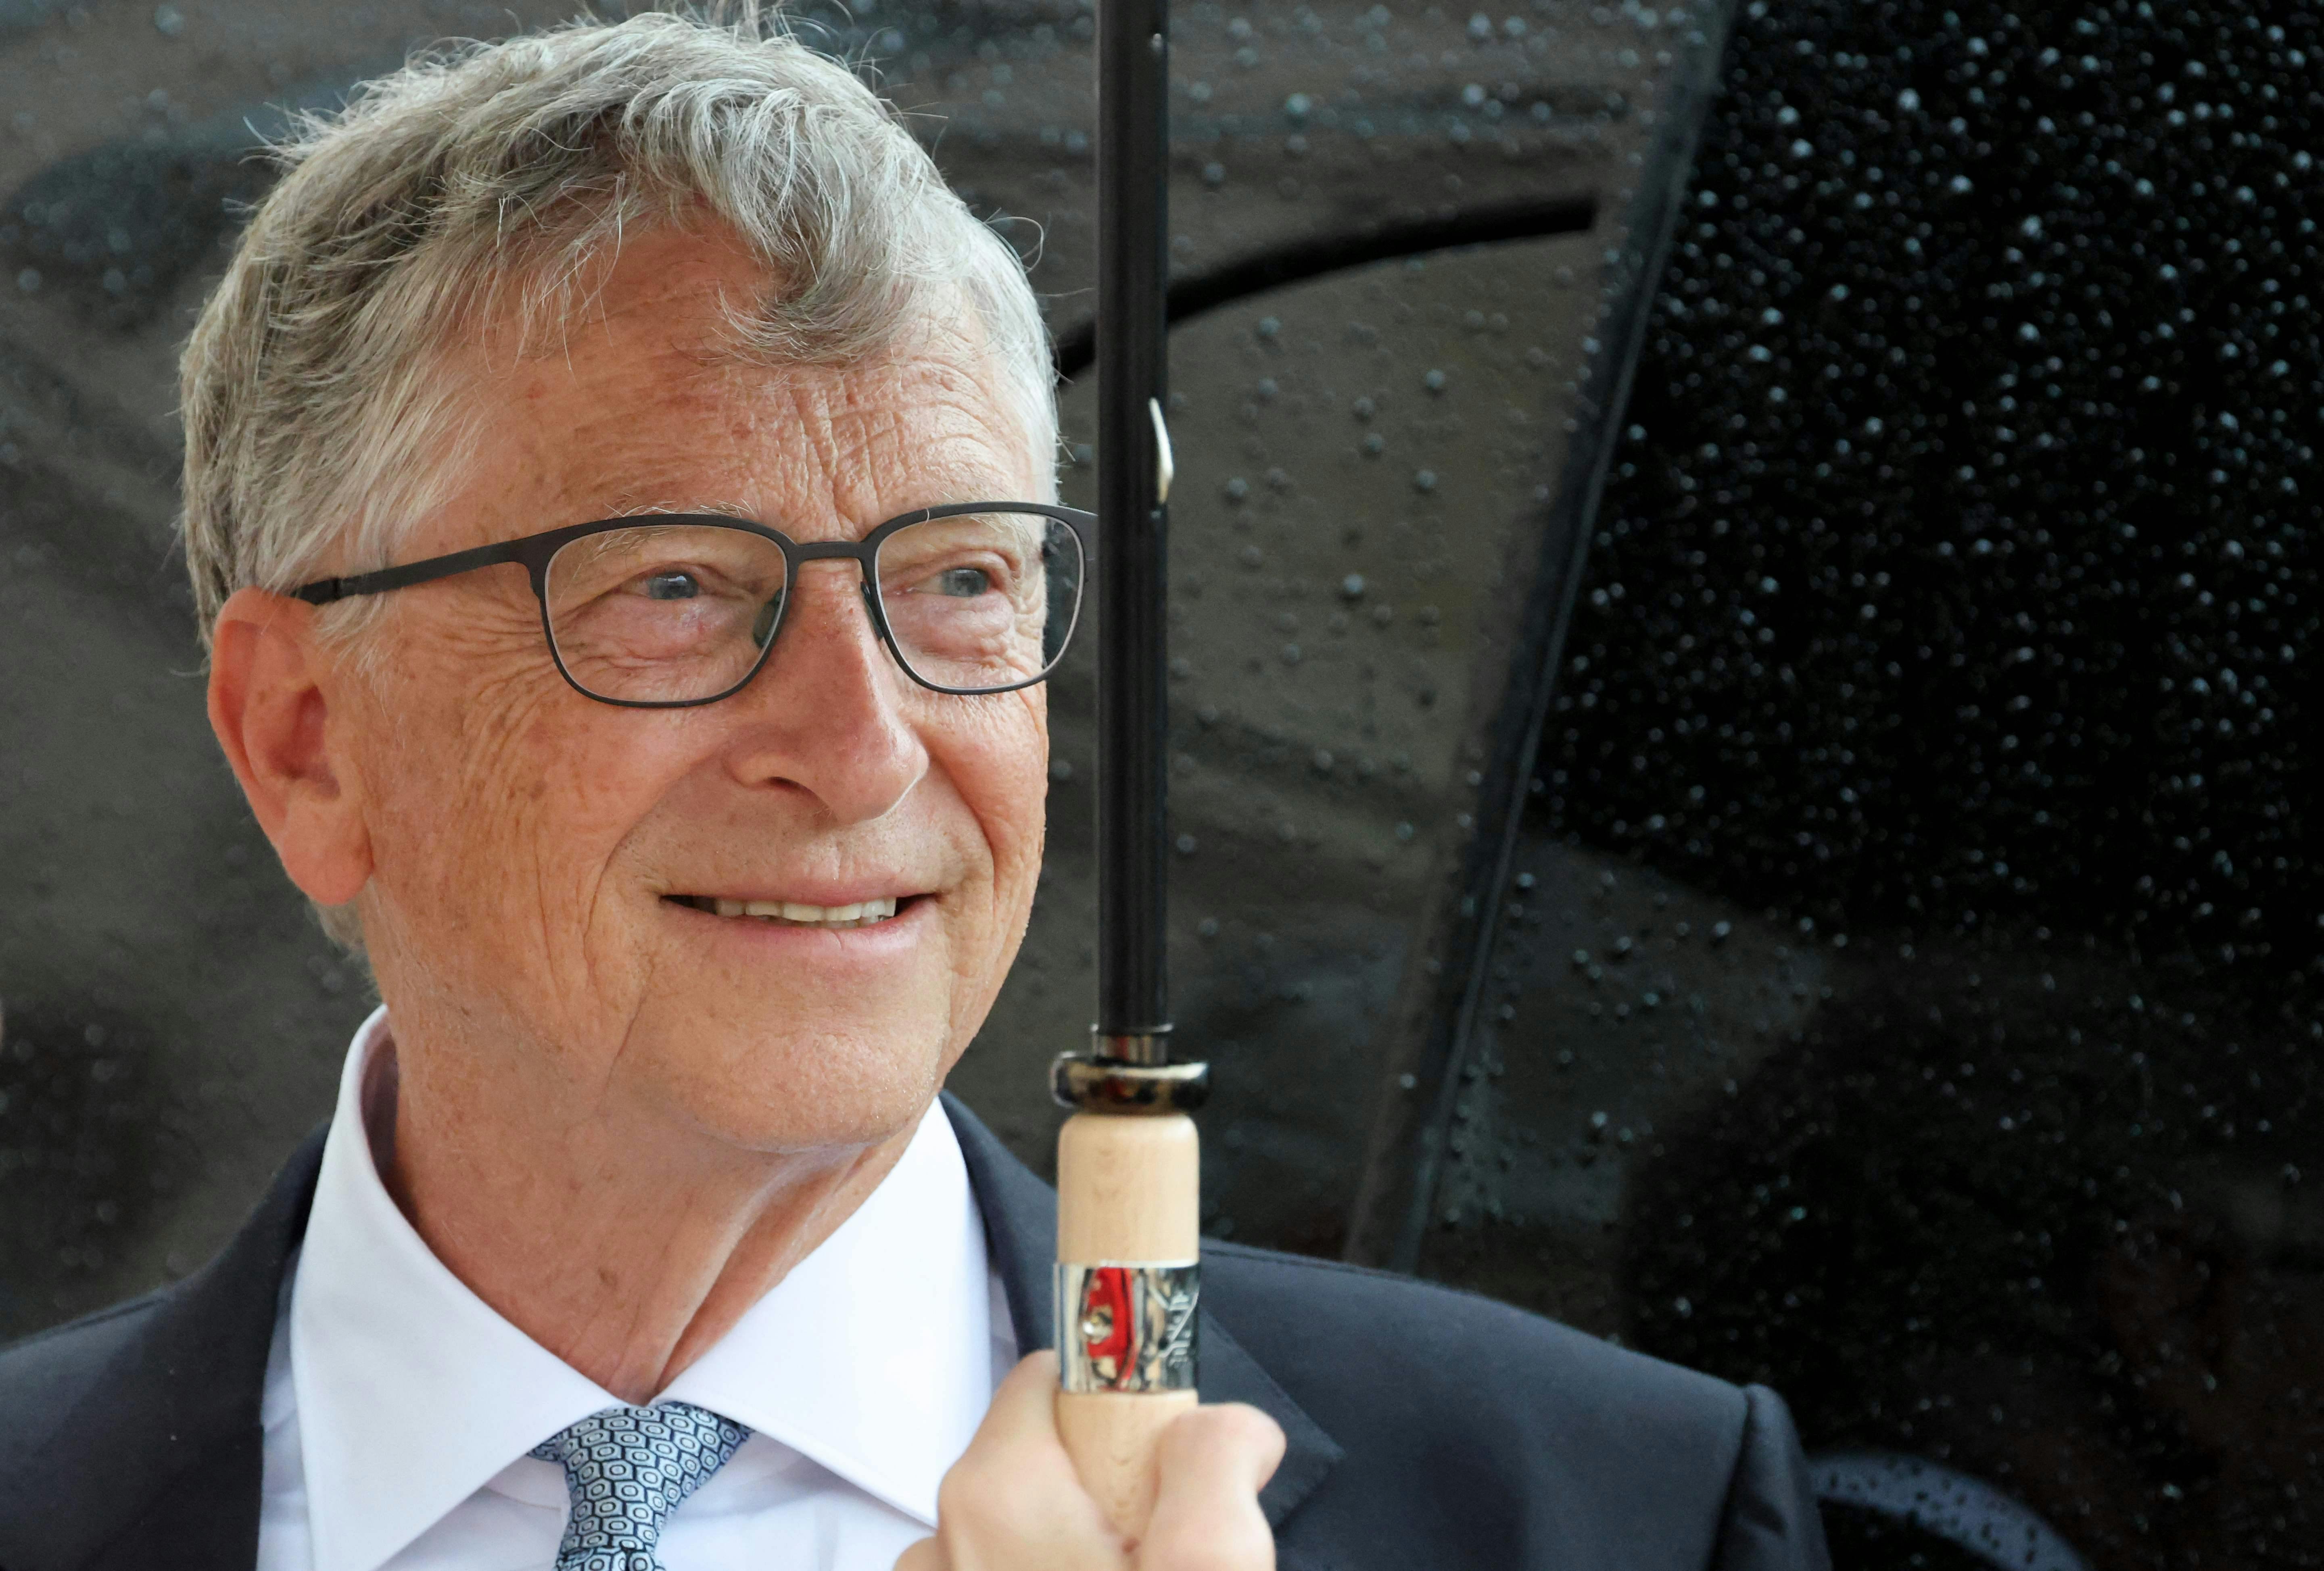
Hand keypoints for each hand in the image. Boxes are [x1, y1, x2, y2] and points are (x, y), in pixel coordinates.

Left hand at [895, 1351, 1284, 1570]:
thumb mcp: (1210, 1564)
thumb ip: (1218, 1462)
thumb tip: (1230, 1424)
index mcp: (996, 1493)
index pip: (1054, 1374)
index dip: (1125, 1409)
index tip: (1158, 1459)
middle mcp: (943, 1542)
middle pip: (1046, 1462)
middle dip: (1110, 1500)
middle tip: (1163, 1558)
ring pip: (1028, 1538)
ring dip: (1079, 1557)